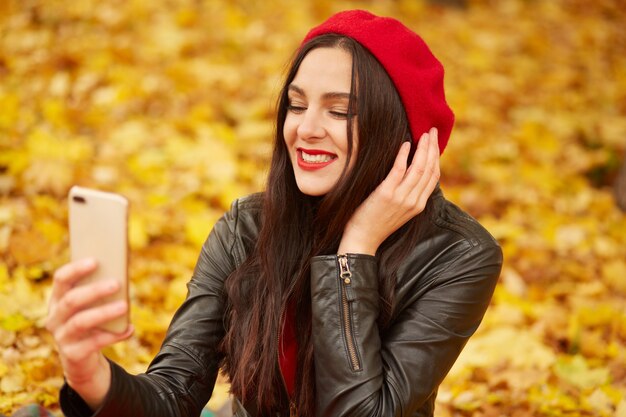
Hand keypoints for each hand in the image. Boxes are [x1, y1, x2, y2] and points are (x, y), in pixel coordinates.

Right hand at [45, 258, 133, 409]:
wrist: (81, 358)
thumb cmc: (90, 321)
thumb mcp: (91, 305)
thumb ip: (100, 289)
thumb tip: (122, 273)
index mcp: (57, 299)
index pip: (61, 279)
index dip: (76, 269)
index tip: (96, 261)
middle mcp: (54, 317)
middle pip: (71, 300)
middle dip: (94, 290)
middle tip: (117, 283)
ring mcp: (61, 337)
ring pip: (81, 322)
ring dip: (104, 313)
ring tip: (124, 306)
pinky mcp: (72, 354)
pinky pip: (94, 343)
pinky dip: (113, 335)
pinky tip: (129, 329)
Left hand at [338, 127, 440, 254]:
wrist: (362, 240)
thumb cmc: (377, 223)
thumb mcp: (399, 210)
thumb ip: (408, 194)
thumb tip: (410, 173)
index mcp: (419, 205)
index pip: (434, 176)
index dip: (436, 156)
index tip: (435, 141)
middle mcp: (413, 201)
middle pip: (429, 169)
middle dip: (433, 148)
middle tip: (433, 131)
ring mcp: (401, 198)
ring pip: (419, 168)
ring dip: (422, 148)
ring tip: (423, 134)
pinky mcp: (386, 194)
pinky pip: (398, 170)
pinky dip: (403, 156)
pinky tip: (405, 144)